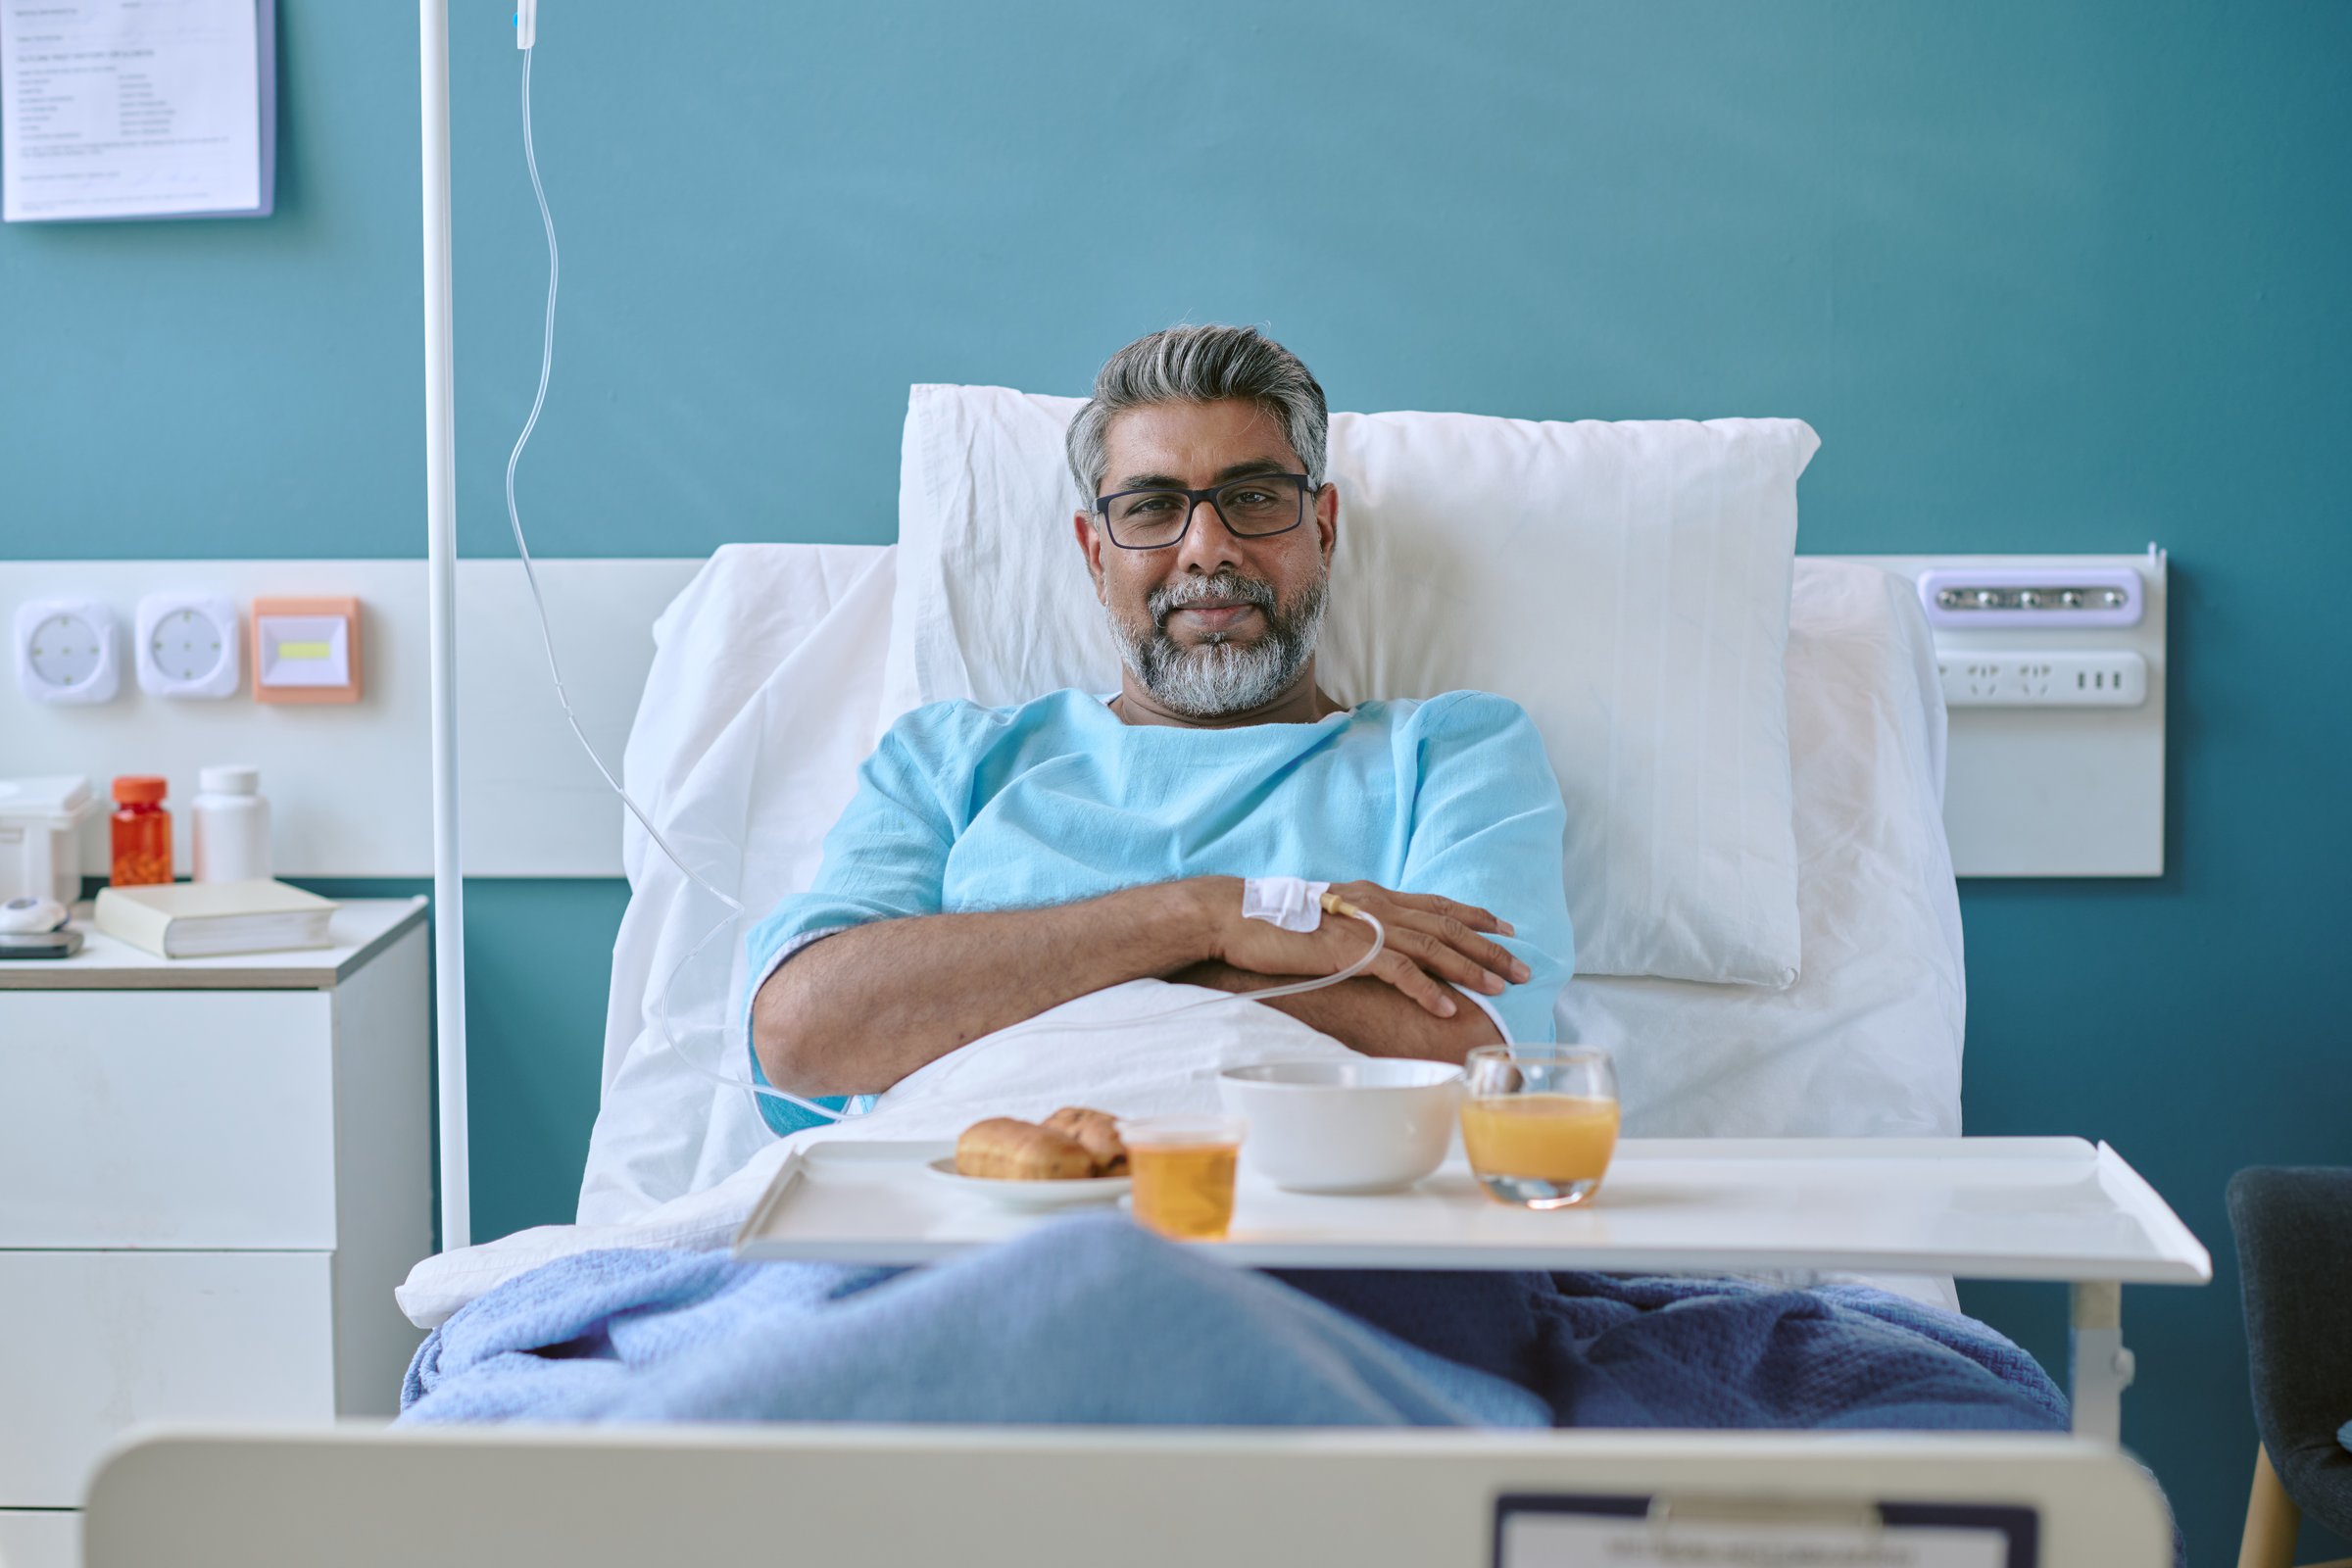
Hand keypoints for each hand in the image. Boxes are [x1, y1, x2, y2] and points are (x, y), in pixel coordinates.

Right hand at [1192, 876, 1530, 1018]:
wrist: (1236, 917)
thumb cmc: (1274, 924)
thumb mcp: (1326, 920)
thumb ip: (1357, 928)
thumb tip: (1376, 945)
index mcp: (1373, 896)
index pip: (1437, 903)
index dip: (1475, 915)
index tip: (1506, 927)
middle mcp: (1378, 904)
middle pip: (1447, 925)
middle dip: (1489, 947)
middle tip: (1523, 968)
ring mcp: (1366, 925)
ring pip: (1433, 946)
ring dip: (1470, 968)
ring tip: (1500, 989)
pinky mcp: (1351, 949)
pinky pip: (1400, 970)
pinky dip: (1427, 989)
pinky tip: (1447, 1007)